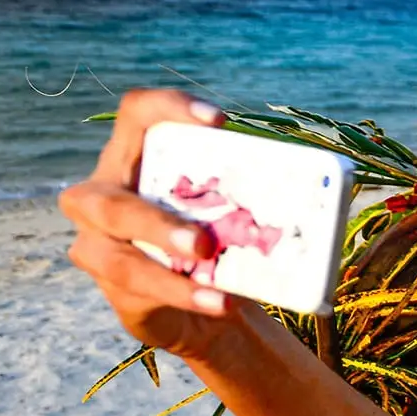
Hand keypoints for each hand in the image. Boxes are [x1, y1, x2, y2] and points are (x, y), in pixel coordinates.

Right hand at [60, 89, 237, 356]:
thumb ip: (247, 196)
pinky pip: (141, 290)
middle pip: (116, 201)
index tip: (219, 121)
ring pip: (121, 256)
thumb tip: (320, 193)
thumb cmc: (218, 241)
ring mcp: (97, 244)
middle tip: (206, 243)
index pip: (136, 114)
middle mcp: (102, 196)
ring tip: (211, 273)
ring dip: (169, 269)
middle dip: (160, 222)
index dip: (168, 108)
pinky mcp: (111, 288)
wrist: (204, 307)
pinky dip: (185, 294)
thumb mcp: (228, 212)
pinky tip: (220, 301)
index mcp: (133, 159)